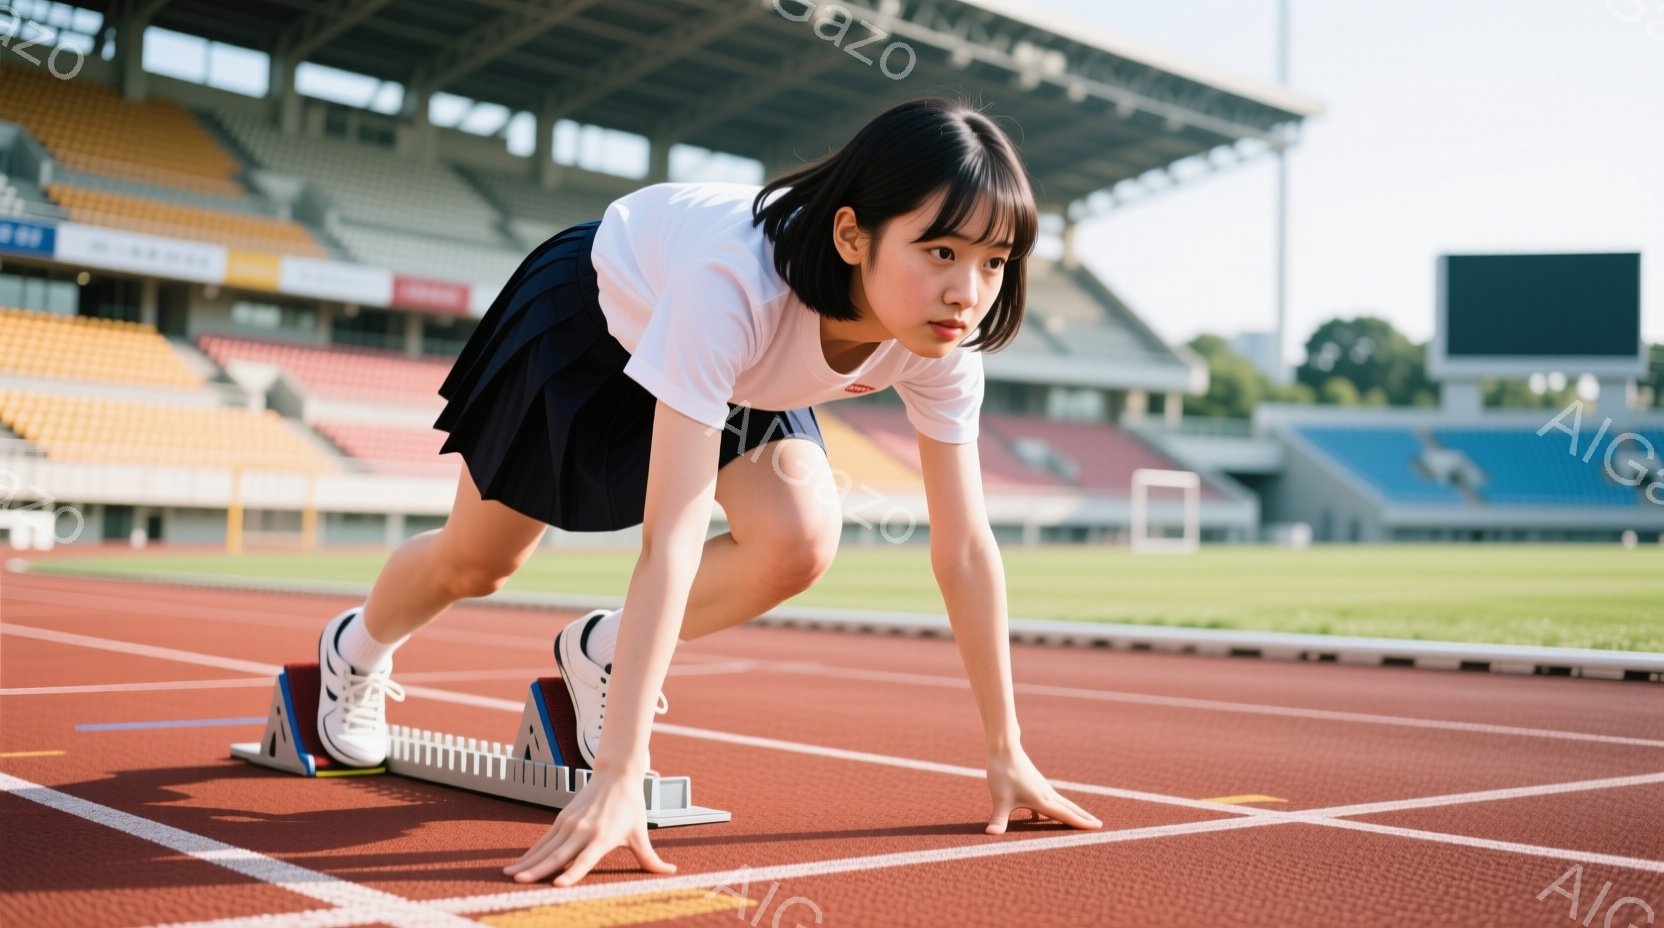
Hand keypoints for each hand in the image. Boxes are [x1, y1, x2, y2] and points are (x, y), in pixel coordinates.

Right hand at [502, 768, 676, 885]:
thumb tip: (671, 872)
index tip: (558, 885)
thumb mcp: (641, 834)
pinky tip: (518, 864)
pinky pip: (543, 840)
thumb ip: (651, 858)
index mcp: (602, 838)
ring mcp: (569, 824)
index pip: (585, 860)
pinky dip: (530, 853)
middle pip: (557, 855)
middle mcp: (583, 831)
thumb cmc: (630, 806)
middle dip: (537, 870)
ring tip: (508, 875)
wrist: (616, 774)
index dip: (572, 874)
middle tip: (519, 883)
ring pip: (544, 848)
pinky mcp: (561, 819)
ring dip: (527, 862)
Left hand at [984, 747, 1101, 834]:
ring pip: (1060, 803)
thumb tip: (991, 834)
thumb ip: (998, 819)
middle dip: (1083, 818)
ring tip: (1081, 819)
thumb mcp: (1000, 799)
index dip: (1081, 823)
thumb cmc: (1002, 773)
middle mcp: (1046, 794)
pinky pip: (1047, 800)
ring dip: (1071, 812)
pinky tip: (1038, 817)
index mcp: (1042, 800)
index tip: (1098, 827)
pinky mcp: (1034, 784)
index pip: (1066, 815)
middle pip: (1069, 808)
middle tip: (1099, 825)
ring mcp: (1041, 788)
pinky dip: (1051, 809)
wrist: (1004, 749)